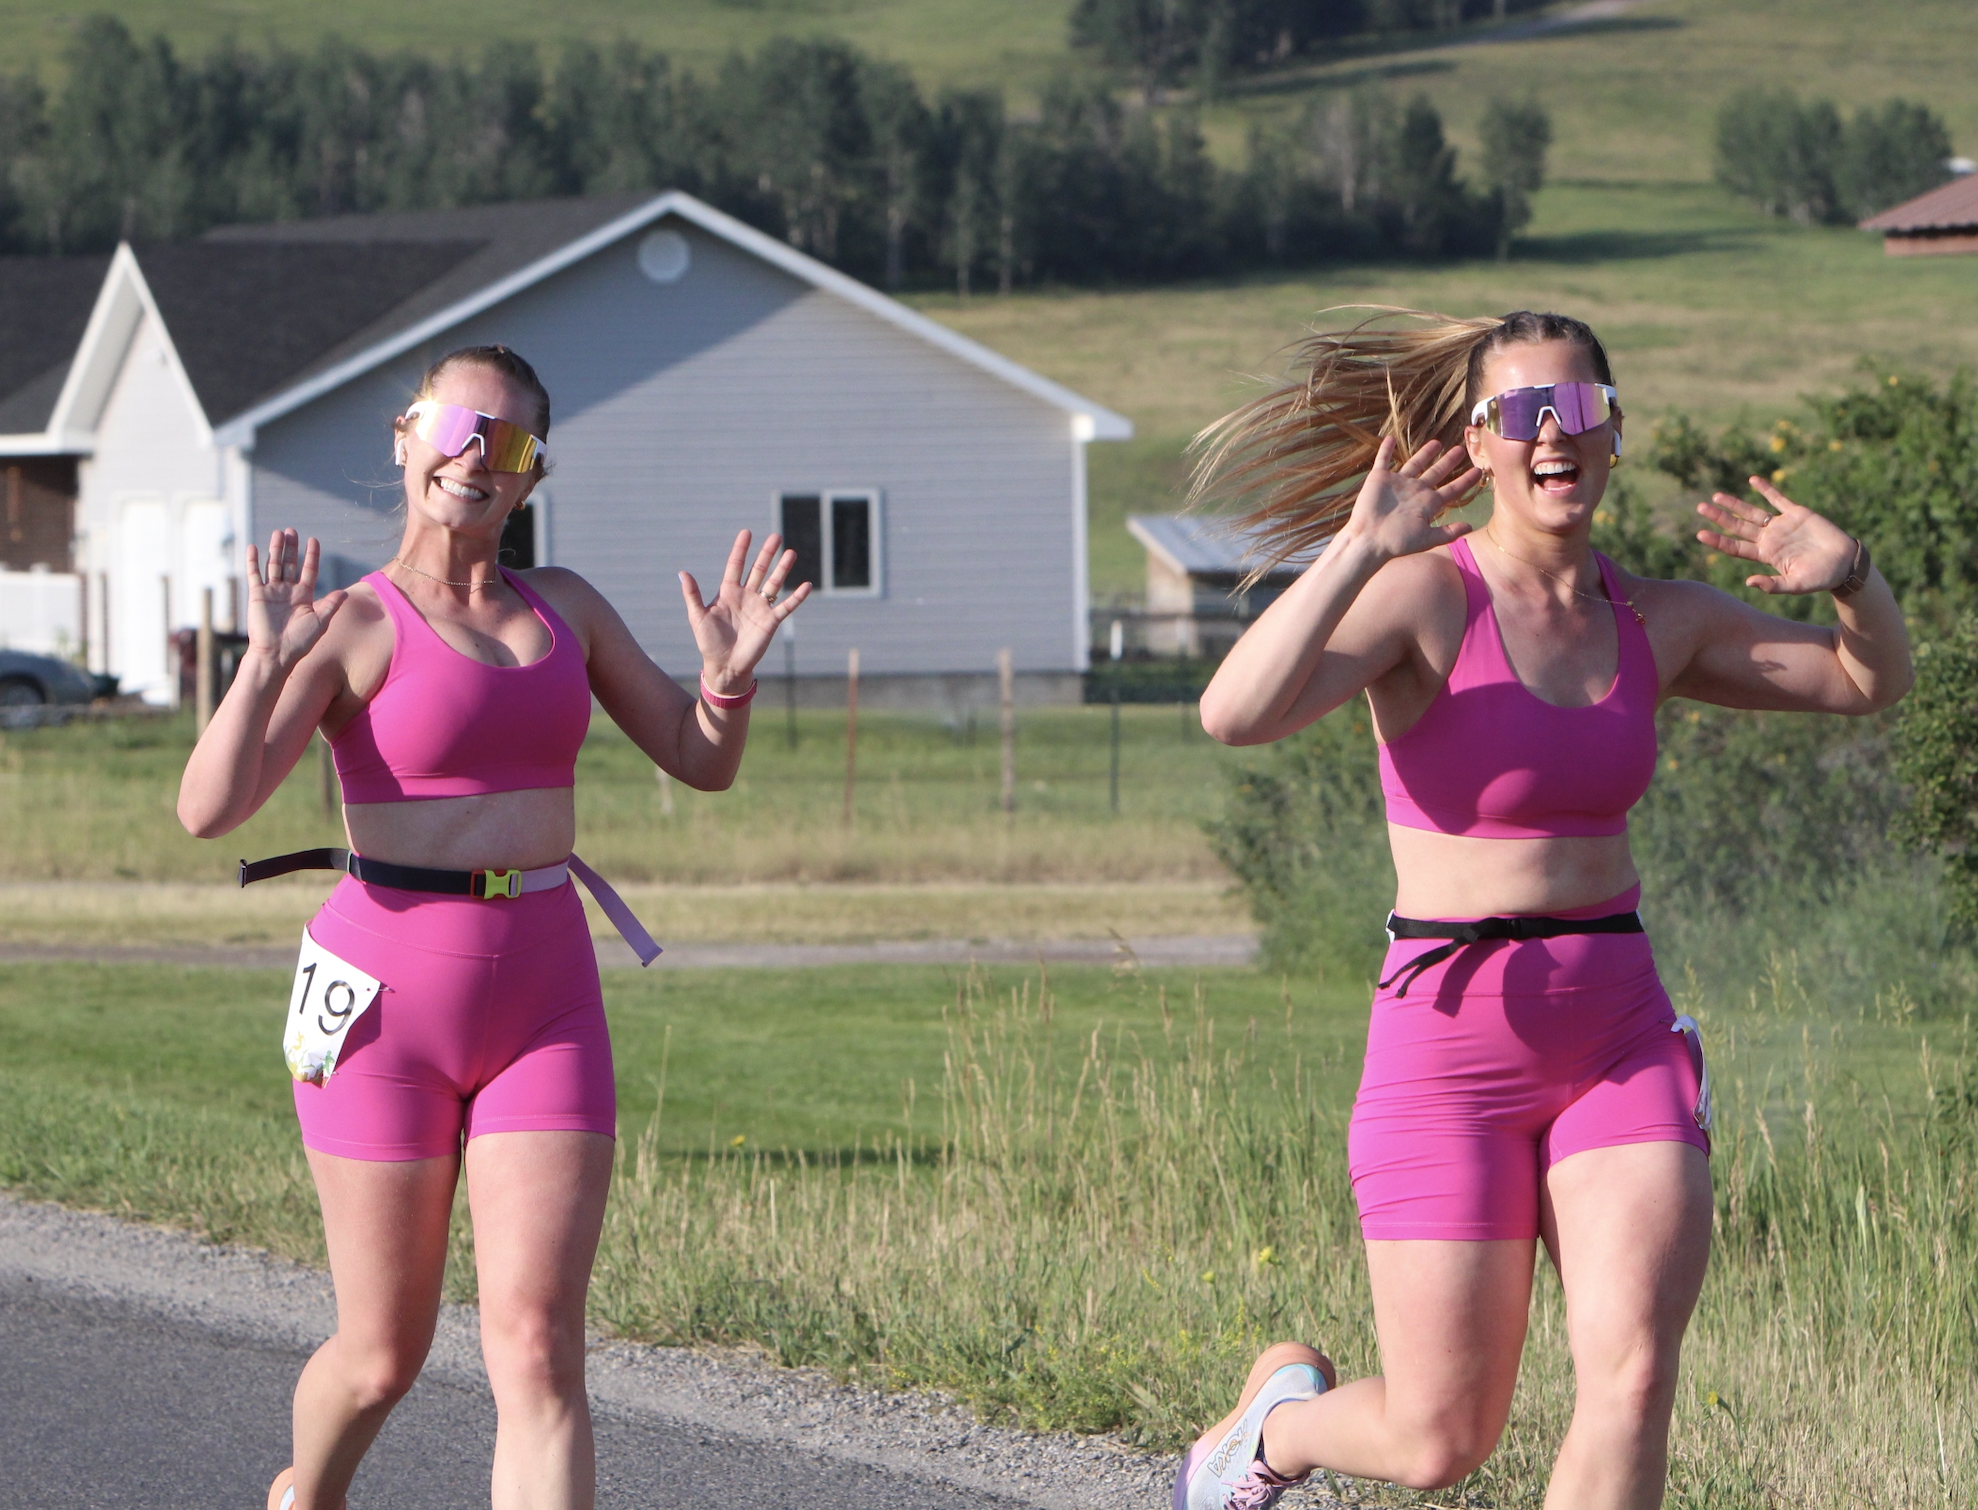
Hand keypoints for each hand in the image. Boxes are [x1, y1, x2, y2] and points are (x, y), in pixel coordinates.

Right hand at [245, 529, 346, 670]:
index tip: (313, 540)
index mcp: (304, 596)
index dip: (311, 556)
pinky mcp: (257, 595)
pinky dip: (253, 561)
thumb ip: (330, 605)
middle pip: (290, 564)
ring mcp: (272, 592)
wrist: (277, 653)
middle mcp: (288, 591)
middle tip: (292, 530)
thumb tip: (345, 592)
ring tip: (278, 532)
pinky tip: (254, 547)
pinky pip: (254, 575)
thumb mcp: (320, 622)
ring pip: (274, 565)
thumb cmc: (300, 642)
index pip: (308, 570)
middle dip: (291, 547)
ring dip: (275, 549)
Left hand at [679, 530, 811, 692]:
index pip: (736, 565)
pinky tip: (806, 585)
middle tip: (776, 536)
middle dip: (767, 553)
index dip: (741, 549)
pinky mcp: (771, 621)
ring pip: (774, 583)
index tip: (746, 532)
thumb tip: (682, 573)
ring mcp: (760, 607)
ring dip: (782, 569)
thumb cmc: (709, 642)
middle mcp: (746, 596)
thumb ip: (692, 594)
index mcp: (728, 592)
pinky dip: (797, 597)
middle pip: (758, 569)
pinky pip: (786, 606)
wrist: (725, 665)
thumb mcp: (697, 617)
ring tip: (791, 552)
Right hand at [1338, 436, 1481, 562]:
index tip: (1479, 471)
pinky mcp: (1380, 478)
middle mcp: (1415, 491)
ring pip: (1414, 463)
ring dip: (1424, 453)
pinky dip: (1386, 449)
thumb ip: (1449, 532)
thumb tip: (1471, 527)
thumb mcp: (1427, 539)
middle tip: (1460, 450)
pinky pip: (1383, 459)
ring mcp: (1397, 484)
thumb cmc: (1398, 542)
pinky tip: (1391, 439)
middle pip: (1436, 472)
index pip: (1452, 489)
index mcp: (1428, 504)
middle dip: (1448, 462)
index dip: (1465, 481)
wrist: (1370, 539)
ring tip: (1437, 442)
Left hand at [1694, 478, 1857, 594]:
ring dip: (1735, 504)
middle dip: (1720, 518)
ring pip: (1753, 512)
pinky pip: (1778, 499)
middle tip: (1700, 508)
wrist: (1845, 563)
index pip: (1736, 547)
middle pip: (1739, 527)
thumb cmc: (1821, 578)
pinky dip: (1766, 489)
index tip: (1700, 534)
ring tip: (1716, 496)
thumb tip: (1749, 582)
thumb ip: (1773, 585)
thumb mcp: (1795, 585)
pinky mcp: (1798, 514)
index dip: (1718, 541)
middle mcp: (1770, 539)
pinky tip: (1753, 480)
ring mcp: (1782, 525)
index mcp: (1766, 555)